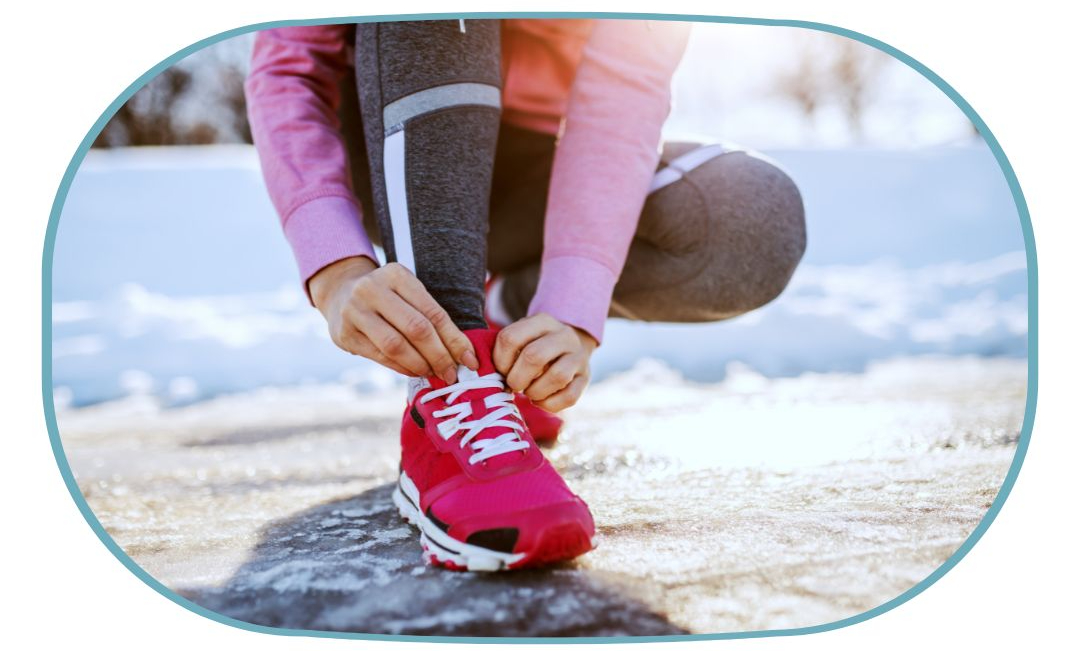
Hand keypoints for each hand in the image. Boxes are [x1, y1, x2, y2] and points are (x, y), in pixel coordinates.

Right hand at [309, 257, 477, 381]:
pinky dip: (402, 367)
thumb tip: (464, 353)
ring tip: (434, 373)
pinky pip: (380, 357)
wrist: (340, 292)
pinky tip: (414, 371)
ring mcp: (355, 311)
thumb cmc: (387, 297)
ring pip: (396, 345)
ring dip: (420, 365)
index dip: (455, 339)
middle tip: (451, 373)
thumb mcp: (407, 293)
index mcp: (396, 275)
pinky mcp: (345, 334)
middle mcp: (372, 289)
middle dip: (439, 355)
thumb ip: (431, 316)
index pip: (433, 312)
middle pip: (416, 328)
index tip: (470, 360)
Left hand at [493, 313, 597, 412]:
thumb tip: (486, 374)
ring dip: (534, 392)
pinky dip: (549, 404)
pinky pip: (569, 397)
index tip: (501, 370)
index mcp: (542, 321)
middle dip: (517, 378)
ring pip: (557, 376)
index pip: (510, 337)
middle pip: (534, 356)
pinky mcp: (586, 377)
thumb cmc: (536, 345)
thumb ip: (505, 350)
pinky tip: (541, 400)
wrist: (572, 346)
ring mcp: (578, 356)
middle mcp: (563, 335)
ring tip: (529, 392)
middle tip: (513, 385)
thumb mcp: (522, 337)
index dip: (500, 361)